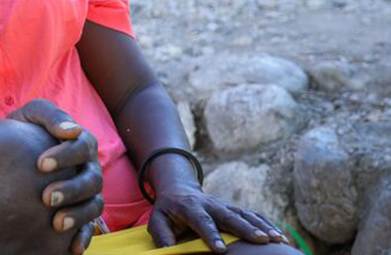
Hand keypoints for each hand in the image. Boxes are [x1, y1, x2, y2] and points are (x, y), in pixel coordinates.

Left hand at [7, 99, 103, 254]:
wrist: (9, 151)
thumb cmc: (23, 130)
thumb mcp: (31, 115)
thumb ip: (50, 115)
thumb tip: (71, 130)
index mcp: (81, 143)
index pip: (82, 147)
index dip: (65, 155)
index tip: (40, 164)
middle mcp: (88, 169)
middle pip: (91, 180)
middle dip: (70, 189)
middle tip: (46, 197)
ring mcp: (87, 193)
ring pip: (93, 205)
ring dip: (78, 215)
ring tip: (56, 223)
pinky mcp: (81, 214)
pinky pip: (90, 228)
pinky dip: (84, 237)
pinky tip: (72, 247)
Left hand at [148, 183, 287, 252]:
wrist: (178, 189)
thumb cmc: (167, 210)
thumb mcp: (157, 220)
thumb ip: (162, 235)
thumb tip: (168, 250)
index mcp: (190, 207)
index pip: (202, 222)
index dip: (211, 235)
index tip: (221, 250)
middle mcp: (210, 204)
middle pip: (230, 216)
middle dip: (246, 228)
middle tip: (262, 240)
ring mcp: (225, 205)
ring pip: (246, 214)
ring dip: (263, 226)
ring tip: (278, 239)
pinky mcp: (234, 208)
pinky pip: (253, 215)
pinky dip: (267, 224)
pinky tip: (281, 236)